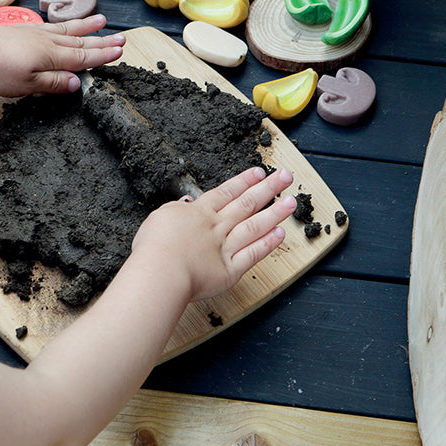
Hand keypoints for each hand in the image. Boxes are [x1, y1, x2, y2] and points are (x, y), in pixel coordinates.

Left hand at [0, 14, 123, 96]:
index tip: (119, 52)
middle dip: (104, 41)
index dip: (104, 55)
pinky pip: (55, 26)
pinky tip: (71, 24)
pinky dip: (68, 24)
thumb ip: (54, 83)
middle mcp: (49, 41)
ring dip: (88, 27)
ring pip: (70, 30)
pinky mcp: (28, 30)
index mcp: (52, 56)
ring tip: (103, 21)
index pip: (85, 57)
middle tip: (122, 38)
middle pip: (82, 42)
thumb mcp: (28, 86)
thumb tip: (76, 83)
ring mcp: (38, 33)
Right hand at [131, 167, 295, 302]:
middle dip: (267, 189)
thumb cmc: (154, 247)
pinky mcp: (229, 271)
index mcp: (198, 213)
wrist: (160, 272)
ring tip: (291, 203)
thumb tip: (187, 204)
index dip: (244, 181)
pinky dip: (267, 244)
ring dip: (275, 213)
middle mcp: (216, 227)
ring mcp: (225, 248)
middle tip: (285, 177)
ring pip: (255, 226)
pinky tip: (280, 234)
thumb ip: (176, 209)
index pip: (226, 192)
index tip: (259, 173)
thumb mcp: (159, 217)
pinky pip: (252, 255)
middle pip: (246, 203)